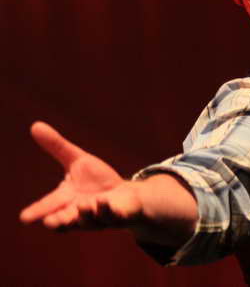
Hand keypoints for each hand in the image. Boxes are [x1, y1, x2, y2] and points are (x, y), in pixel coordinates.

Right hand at [19, 121, 142, 230]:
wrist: (126, 194)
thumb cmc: (98, 180)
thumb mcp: (78, 160)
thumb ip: (57, 147)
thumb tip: (35, 125)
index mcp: (66, 199)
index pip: (48, 206)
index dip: (36, 211)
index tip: (24, 217)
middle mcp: (79, 212)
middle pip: (65, 221)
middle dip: (58, 221)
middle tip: (50, 222)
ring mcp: (98, 217)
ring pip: (88, 221)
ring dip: (85, 214)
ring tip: (83, 204)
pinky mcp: (117, 217)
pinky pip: (112, 217)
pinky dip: (106, 211)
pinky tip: (103, 202)